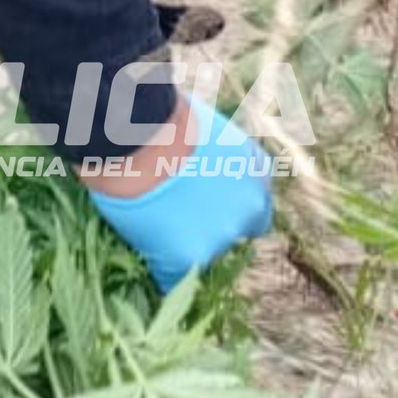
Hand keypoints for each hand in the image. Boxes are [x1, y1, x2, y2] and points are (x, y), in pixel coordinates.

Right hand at [85, 98, 272, 288]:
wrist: (142, 138)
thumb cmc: (162, 118)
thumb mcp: (206, 130)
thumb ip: (215, 157)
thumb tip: (195, 163)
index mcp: (256, 170)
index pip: (254, 204)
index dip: (228, 207)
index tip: (204, 207)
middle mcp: (250, 206)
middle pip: (235, 232)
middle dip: (210, 228)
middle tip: (175, 219)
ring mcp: (222, 234)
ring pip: (204, 254)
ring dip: (183, 246)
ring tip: (150, 228)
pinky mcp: (191, 257)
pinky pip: (174, 279)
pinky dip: (161, 276)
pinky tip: (145, 266)